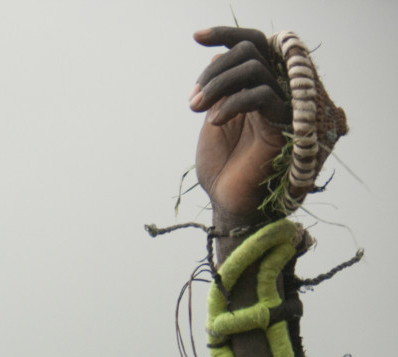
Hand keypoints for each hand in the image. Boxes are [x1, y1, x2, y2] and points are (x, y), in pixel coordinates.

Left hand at [190, 27, 289, 226]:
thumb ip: (220, 88)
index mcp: (258, 87)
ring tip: (195, 108)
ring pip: (254, 68)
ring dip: (217, 85)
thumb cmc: (222, 167)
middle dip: (214, 71)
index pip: (252, 45)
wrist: (228, 202)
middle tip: (192, 101)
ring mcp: (282, 106)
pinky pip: (262, 95)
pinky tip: (214, 121)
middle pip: (251, 51)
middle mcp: (275, 91)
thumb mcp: (214, 118)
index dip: (225, 35)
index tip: (196, 37)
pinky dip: (233, 102)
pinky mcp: (285, 125)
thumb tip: (216, 56)